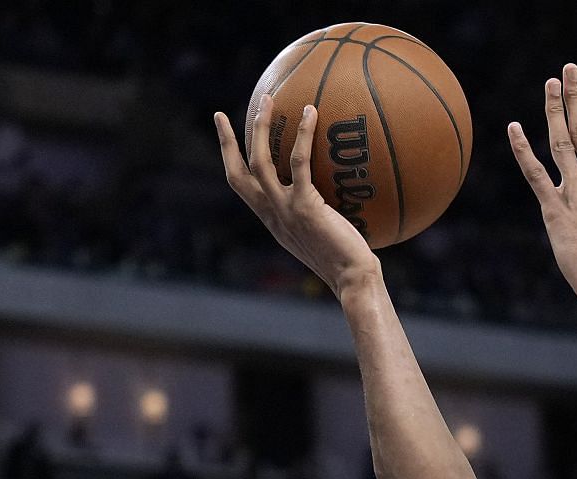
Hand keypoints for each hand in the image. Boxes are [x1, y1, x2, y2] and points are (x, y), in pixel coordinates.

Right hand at [216, 104, 381, 297]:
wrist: (352, 280)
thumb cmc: (348, 260)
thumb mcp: (323, 233)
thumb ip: (315, 211)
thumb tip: (333, 189)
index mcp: (272, 219)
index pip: (240, 186)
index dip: (228, 158)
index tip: (224, 132)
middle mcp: (272, 214)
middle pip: (239, 172)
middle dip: (229, 141)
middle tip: (227, 113)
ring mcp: (285, 210)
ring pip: (260, 162)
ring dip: (261, 128)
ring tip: (268, 100)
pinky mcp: (305, 207)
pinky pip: (299, 163)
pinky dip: (303, 136)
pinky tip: (312, 114)